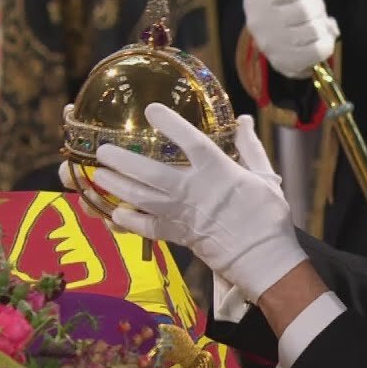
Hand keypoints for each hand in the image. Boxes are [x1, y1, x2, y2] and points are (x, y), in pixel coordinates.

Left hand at [85, 103, 306, 302]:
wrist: (263, 257)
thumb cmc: (268, 215)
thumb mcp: (265, 175)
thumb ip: (249, 146)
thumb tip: (243, 120)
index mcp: (217, 171)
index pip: (189, 140)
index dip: (169, 123)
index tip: (151, 110)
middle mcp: (193, 190)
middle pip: (150, 171)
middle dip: (123, 159)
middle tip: (104, 150)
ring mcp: (181, 214)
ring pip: (140, 198)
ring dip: (117, 185)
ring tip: (99, 174)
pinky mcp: (177, 235)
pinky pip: (145, 227)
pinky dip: (127, 221)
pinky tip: (113, 212)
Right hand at [244, 0, 338, 78]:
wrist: (292, 42)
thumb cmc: (293, 3)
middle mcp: (257, 23)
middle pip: (306, 11)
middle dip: (315, 12)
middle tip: (306, 16)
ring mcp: (269, 47)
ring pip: (315, 31)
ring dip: (320, 30)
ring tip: (309, 30)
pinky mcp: (284, 66)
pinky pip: (319, 52)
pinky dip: (325, 47)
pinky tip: (313, 45)